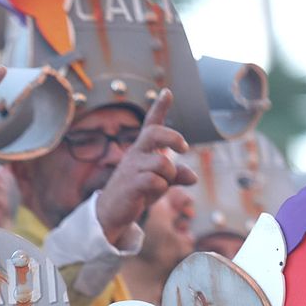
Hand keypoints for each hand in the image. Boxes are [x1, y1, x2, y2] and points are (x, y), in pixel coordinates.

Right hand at [92, 90, 197, 244]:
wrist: (112, 213)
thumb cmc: (136, 193)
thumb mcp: (159, 182)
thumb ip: (176, 176)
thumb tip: (193, 176)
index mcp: (142, 149)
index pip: (151, 124)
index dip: (159, 107)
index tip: (167, 92)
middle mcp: (136, 153)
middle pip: (156, 133)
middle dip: (173, 138)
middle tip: (184, 148)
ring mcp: (132, 167)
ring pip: (163, 164)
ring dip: (168, 177)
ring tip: (159, 186)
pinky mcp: (131, 183)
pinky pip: (157, 181)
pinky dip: (160, 190)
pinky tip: (148, 196)